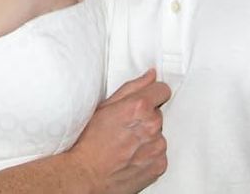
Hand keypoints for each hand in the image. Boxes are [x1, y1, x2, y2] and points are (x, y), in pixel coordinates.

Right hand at [65, 70, 169, 193]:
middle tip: (126, 128)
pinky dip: (149, 154)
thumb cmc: (91, 142)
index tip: (147, 100)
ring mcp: (158, 146)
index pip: (163, 90)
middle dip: (145, 118)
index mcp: (140, 106)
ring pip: (158, 134)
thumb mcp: (106, 106)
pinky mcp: (160, 164)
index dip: (153, 94)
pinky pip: (159, 153)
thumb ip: (133, 87)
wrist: (87, 175)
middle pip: (158, 114)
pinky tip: (132, 157)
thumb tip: (151, 75)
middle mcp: (152, 125)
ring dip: (147, 137)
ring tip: (127, 145)